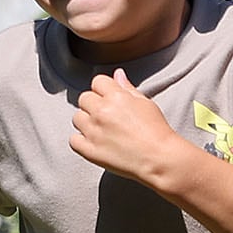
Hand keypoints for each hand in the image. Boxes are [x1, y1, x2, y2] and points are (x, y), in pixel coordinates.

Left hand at [69, 71, 187, 189]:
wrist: (159, 159)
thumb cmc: (157, 131)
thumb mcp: (146, 103)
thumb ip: (127, 87)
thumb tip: (117, 73)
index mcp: (116, 97)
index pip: (97, 82)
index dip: (104, 90)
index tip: (109, 99)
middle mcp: (101, 112)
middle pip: (84, 98)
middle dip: (94, 105)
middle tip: (108, 116)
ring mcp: (93, 131)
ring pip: (77, 118)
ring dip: (86, 122)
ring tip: (103, 130)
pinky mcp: (88, 150)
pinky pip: (73, 140)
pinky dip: (81, 141)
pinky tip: (95, 142)